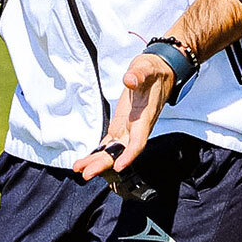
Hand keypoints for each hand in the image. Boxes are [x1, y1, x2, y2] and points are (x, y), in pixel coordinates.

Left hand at [73, 54, 174, 182]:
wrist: (160, 72)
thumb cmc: (154, 71)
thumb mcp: (146, 67)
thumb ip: (138, 74)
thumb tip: (129, 80)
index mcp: (144, 116)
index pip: (138, 141)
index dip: (129, 155)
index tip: (119, 165)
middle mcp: (137, 127)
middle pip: (122, 151)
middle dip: (105, 163)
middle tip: (87, 173)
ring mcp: (129, 128)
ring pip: (114, 150)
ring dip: (98, 161)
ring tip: (80, 169)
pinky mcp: (122, 126)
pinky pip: (110, 144)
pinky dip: (98, 152)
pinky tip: (86, 161)